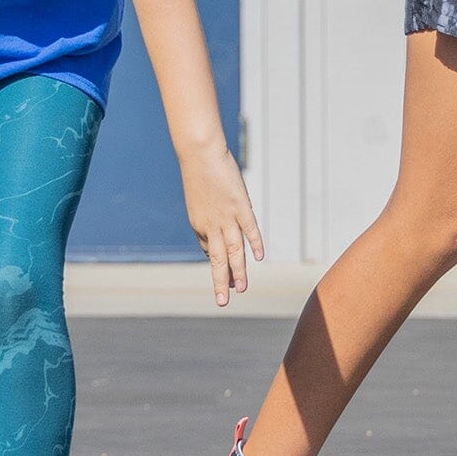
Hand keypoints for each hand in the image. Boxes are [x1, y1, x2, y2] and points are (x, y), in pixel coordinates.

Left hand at [177, 136, 262, 306]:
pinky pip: (249, 229)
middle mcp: (211, 225)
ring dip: (238, 271)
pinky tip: (258, 258)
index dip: (218, 267)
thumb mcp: (197, 203)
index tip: (226, 282)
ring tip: (241, 289)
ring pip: (233, 250)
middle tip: (222, 302)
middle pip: (218, 259)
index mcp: (199, 225)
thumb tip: (211, 244)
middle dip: (221, 281)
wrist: (199, 154)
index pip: (210, 252)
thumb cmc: (199, 176)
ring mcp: (226, 216)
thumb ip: (205, 224)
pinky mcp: (240, 206)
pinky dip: (254, 243)